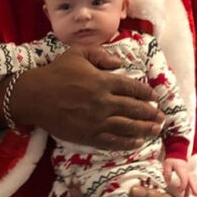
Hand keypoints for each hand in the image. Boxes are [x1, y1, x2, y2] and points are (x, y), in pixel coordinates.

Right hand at [7, 45, 164, 149]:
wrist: (34, 96)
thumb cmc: (56, 72)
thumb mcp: (78, 53)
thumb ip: (102, 55)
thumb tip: (120, 63)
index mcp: (103, 81)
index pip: (133, 88)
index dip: (146, 94)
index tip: (154, 97)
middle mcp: (103, 102)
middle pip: (134, 109)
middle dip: (151, 113)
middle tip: (161, 117)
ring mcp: (96, 121)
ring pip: (127, 127)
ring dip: (144, 129)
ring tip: (156, 130)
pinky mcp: (88, 135)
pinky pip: (112, 141)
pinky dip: (126, 142)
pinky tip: (137, 143)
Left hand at [163, 158, 196, 196]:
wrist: (177, 153)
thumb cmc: (172, 159)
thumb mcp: (167, 164)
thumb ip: (167, 173)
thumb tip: (168, 182)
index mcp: (182, 169)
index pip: (184, 179)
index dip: (182, 186)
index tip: (179, 190)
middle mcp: (186, 172)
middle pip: (190, 181)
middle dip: (193, 188)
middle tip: (195, 195)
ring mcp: (187, 172)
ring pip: (190, 182)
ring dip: (190, 190)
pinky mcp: (187, 173)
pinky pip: (189, 181)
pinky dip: (189, 187)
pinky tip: (187, 193)